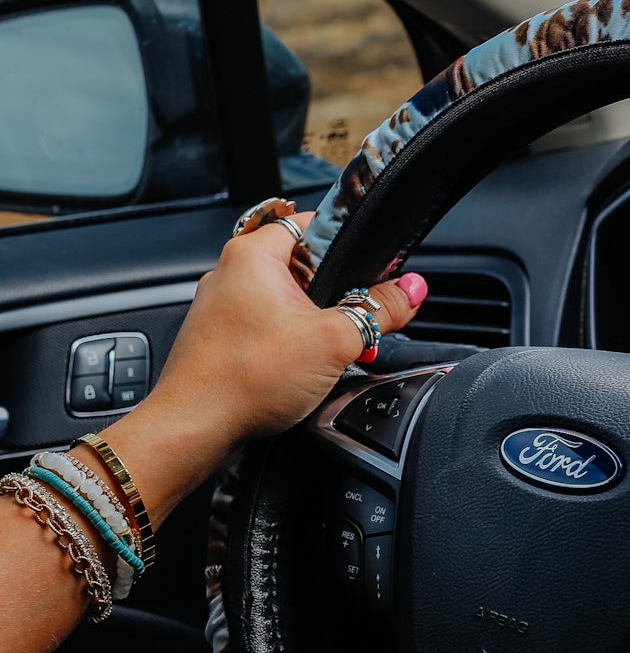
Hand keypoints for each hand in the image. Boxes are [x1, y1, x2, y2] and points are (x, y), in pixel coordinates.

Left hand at [103, 214, 426, 523]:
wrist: (194, 429)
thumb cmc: (243, 379)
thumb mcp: (334, 340)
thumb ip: (380, 310)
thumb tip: (411, 289)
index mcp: (253, 253)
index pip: (315, 223)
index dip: (352, 245)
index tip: (376, 270)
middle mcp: (232, 273)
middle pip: (306, 268)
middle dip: (339, 296)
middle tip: (358, 322)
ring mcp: (223, 308)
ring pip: (288, 303)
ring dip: (317, 325)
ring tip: (333, 352)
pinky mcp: (221, 341)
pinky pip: (269, 330)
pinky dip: (292, 345)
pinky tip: (304, 371)